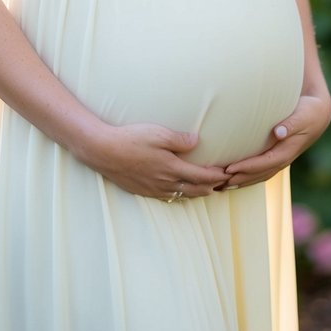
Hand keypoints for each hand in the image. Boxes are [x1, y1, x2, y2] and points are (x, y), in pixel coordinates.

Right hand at [84, 122, 229, 200]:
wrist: (103, 151)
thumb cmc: (131, 139)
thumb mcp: (158, 134)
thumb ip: (180, 139)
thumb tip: (197, 141)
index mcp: (171, 168)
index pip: (201, 177)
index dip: (216, 176)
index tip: (226, 173)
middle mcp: (165, 183)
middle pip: (194, 190)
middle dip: (210, 187)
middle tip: (222, 184)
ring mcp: (153, 189)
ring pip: (181, 195)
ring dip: (196, 193)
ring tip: (206, 190)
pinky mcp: (143, 190)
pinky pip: (167, 197)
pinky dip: (179, 196)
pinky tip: (179, 193)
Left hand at [220, 94, 330, 189]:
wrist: (319, 114)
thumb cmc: (309, 112)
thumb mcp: (303, 116)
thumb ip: (291, 124)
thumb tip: (278, 132)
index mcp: (287, 151)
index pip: (264, 163)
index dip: (246, 167)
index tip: (228, 169)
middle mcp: (283, 159)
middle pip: (258, 174)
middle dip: (238, 179)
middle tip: (217, 182)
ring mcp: (280, 159)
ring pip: (258, 176)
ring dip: (240, 182)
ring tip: (220, 186)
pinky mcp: (276, 156)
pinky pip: (260, 170)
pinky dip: (246, 176)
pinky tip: (232, 179)